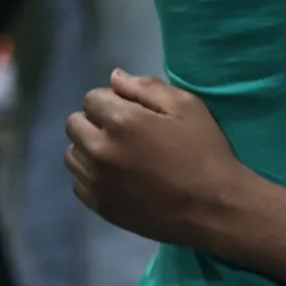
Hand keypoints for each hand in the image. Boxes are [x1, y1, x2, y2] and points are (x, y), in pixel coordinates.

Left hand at [63, 71, 248, 243]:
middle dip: (95, 121)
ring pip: (72, 155)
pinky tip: (116, 178)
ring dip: (89, 149)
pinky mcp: (100, 206)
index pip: (91, 98)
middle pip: (74, 124)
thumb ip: (146, 87)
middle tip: (124, 133)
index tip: (133, 111)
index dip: (112, 100)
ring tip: (117, 156)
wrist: (213, 207)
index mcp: (121, 121)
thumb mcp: (187, 107)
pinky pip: (78, 184)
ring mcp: (97, 181)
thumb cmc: (204, 152)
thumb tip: (114, 78)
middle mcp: (100, 150)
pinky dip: (91, 177)